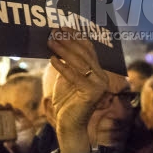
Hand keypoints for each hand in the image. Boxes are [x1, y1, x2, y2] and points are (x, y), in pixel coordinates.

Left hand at [47, 29, 109, 152]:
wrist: (69, 126)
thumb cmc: (66, 102)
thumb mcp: (66, 78)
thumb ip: (67, 62)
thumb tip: (58, 41)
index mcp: (98, 71)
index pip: (88, 49)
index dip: (76, 36)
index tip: (63, 26)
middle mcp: (102, 77)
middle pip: (84, 53)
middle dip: (68, 40)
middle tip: (54, 31)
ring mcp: (99, 85)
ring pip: (79, 63)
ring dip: (63, 50)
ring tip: (50, 41)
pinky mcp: (92, 93)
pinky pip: (74, 76)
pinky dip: (62, 67)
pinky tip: (52, 59)